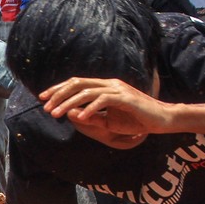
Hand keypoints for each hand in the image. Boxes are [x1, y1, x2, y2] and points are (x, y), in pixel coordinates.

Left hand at [40, 77, 172, 138]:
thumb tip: (71, 113)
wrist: (161, 120)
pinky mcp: (126, 98)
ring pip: (87, 92)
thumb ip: (90, 116)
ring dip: (69, 103)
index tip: (43, 98)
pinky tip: (80, 118)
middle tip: (46, 108)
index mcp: (104, 86)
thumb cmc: (135, 120)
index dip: (58, 89)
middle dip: (59, 95)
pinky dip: (90, 109)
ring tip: (57, 114)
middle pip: (78, 84)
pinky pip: (103, 100)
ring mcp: (118, 89)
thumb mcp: (108, 120)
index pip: (76, 83)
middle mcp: (109, 84)